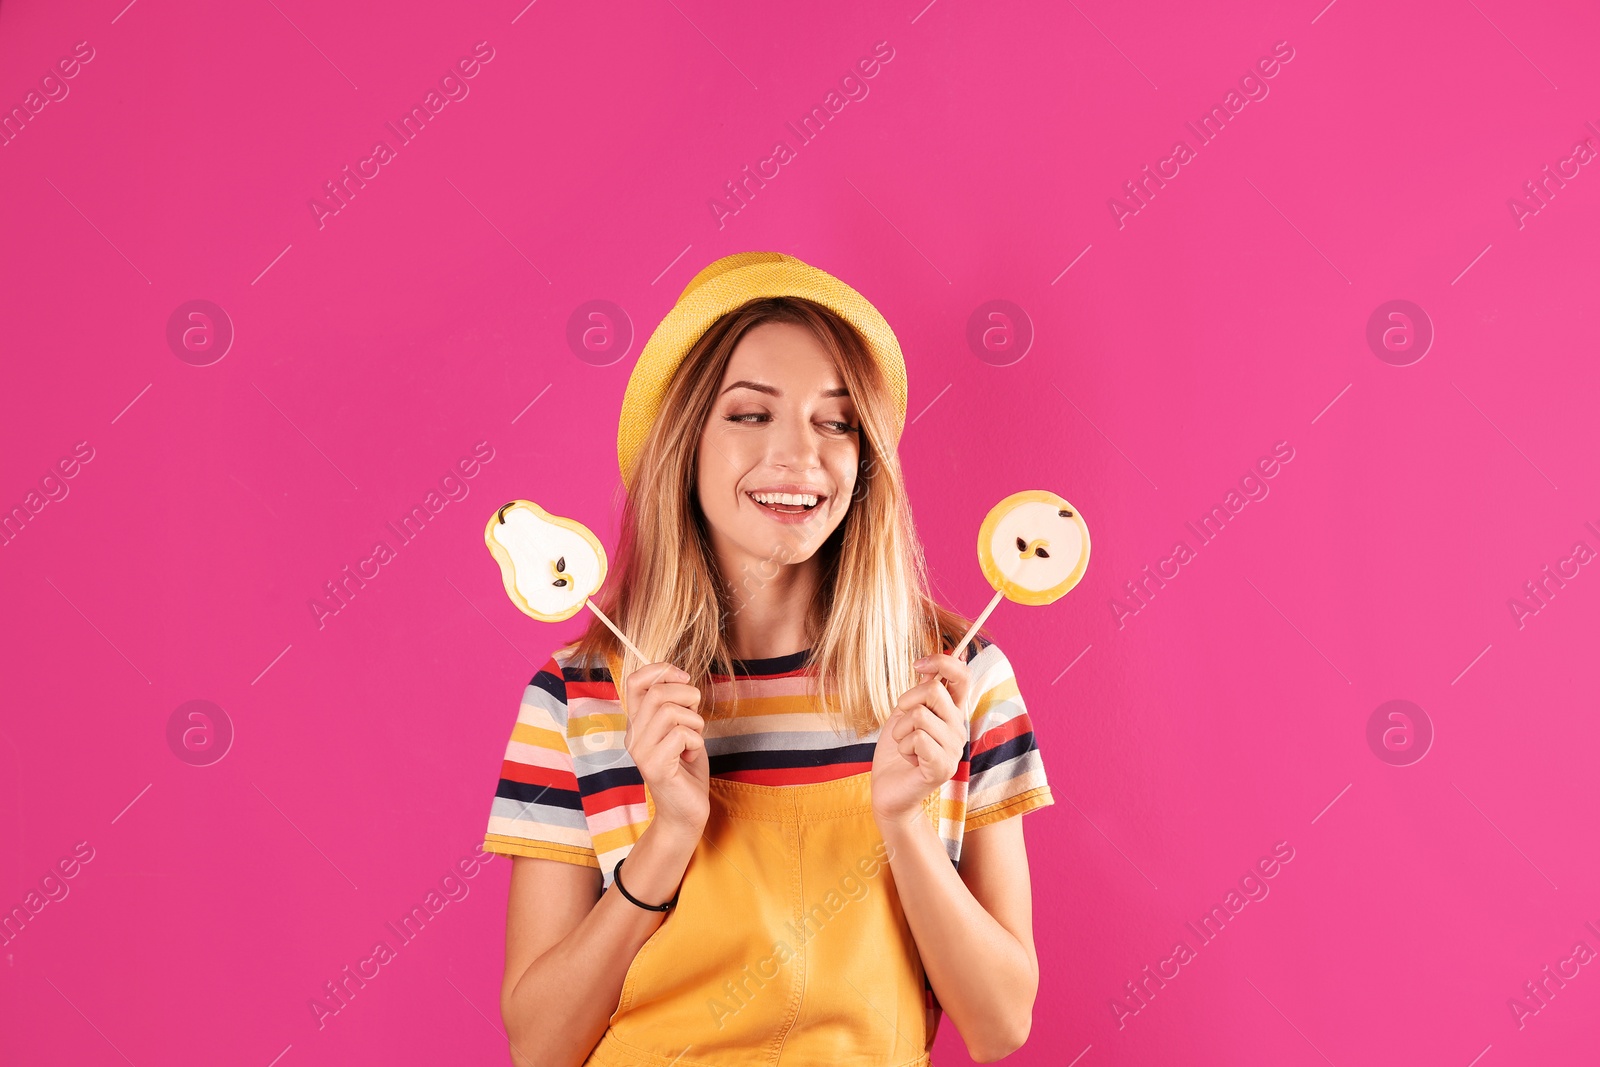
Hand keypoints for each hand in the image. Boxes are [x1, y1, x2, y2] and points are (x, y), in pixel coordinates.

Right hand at [623, 661, 709, 835]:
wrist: (686, 812)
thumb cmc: (687, 768)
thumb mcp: (681, 728)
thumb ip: (676, 705)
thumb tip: (680, 677)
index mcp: (636, 723)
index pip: (634, 681)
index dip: (661, 670)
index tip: (684, 678)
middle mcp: (632, 735)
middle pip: (658, 692)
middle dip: (688, 696)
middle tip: (696, 715)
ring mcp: (641, 751)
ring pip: (671, 712)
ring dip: (695, 722)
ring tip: (693, 741)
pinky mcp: (654, 766)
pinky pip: (682, 734)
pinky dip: (696, 742)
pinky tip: (691, 757)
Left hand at [871, 653, 973, 826]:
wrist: (888, 791)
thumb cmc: (896, 752)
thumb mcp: (905, 714)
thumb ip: (922, 692)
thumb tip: (930, 666)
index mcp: (952, 713)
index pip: (963, 676)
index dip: (942, 661)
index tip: (917, 664)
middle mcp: (958, 728)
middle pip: (934, 690)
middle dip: (906, 700)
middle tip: (901, 721)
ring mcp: (953, 749)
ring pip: (919, 715)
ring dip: (900, 730)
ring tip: (904, 745)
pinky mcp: (942, 767)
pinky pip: (918, 739)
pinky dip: (903, 746)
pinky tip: (908, 759)